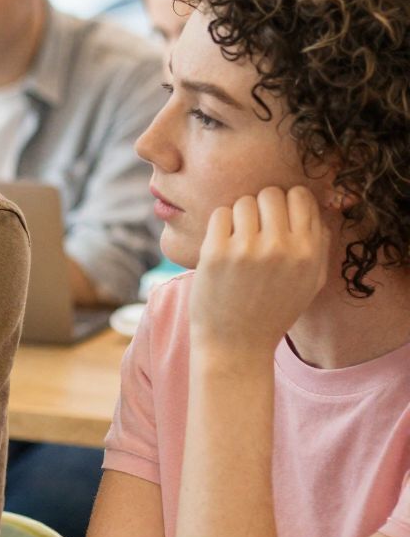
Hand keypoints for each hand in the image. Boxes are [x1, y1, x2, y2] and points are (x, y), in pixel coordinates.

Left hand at [190, 187, 331, 356]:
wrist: (236, 343)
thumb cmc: (273, 311)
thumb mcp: (311, 282)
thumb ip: (319, 244)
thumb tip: (316, 207)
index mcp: (309, 252)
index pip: (301, 197)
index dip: (287, 203)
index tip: (278, 218)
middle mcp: (282, 248)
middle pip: (271, 193)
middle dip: (262, 206)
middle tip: (255, 229)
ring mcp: (248, 249)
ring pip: (244, 202)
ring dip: (239, 216)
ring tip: (239, 240)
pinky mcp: (217, 252)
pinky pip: (220, 214)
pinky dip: (220, 225)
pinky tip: (223, 245)